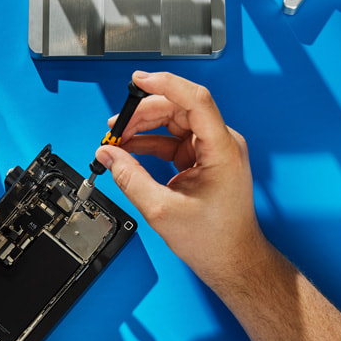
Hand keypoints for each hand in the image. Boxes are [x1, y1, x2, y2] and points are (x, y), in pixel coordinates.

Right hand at [96, 71, 271, 292]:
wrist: (232, 260)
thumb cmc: (214, 239)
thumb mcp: (162, 210)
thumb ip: (130, 178)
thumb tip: (108, 155)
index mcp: (222, 149)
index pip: (195, 100)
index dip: (165, 84)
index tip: (138, 80)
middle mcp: (221, 143)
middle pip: (179, 108)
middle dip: (143, 114)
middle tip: (114, 127)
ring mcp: (213, 150)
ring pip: (174, 122)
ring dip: (143, 128)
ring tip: (116, 139)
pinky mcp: (204, 160)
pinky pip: (174, 141)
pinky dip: (150, 143)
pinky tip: (130, 150)